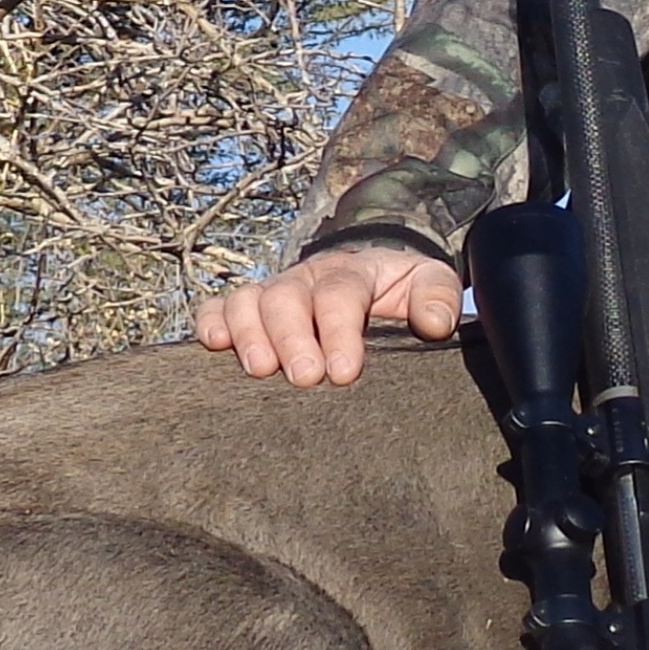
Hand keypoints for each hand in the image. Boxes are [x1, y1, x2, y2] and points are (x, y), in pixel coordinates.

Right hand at [194, 243, 464, 384]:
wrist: (373, 279)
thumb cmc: (400, 292)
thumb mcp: (428, 284)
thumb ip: (437, 298)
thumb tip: (433, 323)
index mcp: (351, 271)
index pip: (339, 294)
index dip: (338, 331)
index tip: (342, 371)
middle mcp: (305, 278)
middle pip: (287, 297)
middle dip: (293, 338)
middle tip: (305, 378)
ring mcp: (273, 291)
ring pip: (248, 301)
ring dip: (250, 333)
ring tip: (260, 370)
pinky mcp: (249, 308)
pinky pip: (218, 307)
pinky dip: (211, 322)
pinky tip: (213, 344)